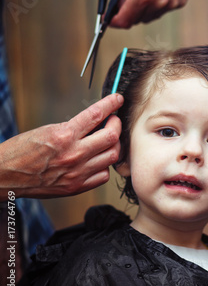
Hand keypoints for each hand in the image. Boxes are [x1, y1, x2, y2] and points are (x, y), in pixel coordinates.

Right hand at [0, 94, 122, 199]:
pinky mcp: (76, 187)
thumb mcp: (47, 130)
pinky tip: (98, 160)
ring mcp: (77, 172)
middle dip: (116, 125)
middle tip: (113, 121)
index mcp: (64, 135)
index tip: (118, 99)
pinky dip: (104, 165)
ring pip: (112, 156)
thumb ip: (73, 128)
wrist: (4, 176)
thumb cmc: (22, 151)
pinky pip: (104, 175)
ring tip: (107, 140)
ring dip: (113, 145)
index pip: (96, 114)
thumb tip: (97, 122)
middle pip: (112, 137)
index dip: (111, 104)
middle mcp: (73, 154)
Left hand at [67, 0, 191, 27]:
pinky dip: (156, 3)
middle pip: (136, 20)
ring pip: (150, 16)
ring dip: (141, 7)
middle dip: (126, 9)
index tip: (109, 14)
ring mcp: (171, 3)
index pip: (124, 21)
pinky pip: (163, 9)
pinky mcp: (180, 1)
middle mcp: (159, 3)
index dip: (113, 19)